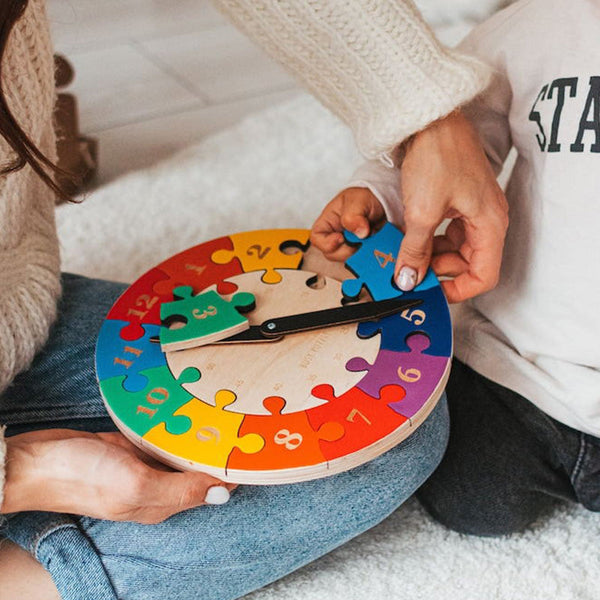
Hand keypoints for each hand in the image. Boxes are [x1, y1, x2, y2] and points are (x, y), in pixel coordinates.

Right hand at [2, 429, 235, 523]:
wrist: (40, 460)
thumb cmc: (85, 476)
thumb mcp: (136, 487)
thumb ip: (180, 490)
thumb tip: (222, 494)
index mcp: (165, 502)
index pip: (211, 487)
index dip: (233, 469)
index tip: (254, 446)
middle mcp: (160, 484)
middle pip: (200, 467)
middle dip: (222, 448)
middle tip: (246, 418)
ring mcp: (146, 463)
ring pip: (184, 448)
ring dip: (202, 433)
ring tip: (229, 408)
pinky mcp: (134, 445)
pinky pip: (165, 434)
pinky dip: (179, 423)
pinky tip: (194, 407)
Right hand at [310, 187, 385, 260]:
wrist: (382, 202)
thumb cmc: (364, 196)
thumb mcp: (358, 201)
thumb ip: (354, 216)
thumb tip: (360, 232)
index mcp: (328, 223)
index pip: (317, 238)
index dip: (327, 243)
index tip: (341, 238)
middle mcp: (336, 236)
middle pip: (333, 254)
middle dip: (347, 250)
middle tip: (360, 241)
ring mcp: (349, 245)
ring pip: (349, 258)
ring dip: (361, 252)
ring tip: (371, 237)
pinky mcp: (362, 250)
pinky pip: (364, 258)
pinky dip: (371, 253)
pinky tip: (377, 242)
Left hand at [396, 110, 508, 302]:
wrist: (429, 118)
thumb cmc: (436, 156)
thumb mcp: (422, 213)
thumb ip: (415, 251)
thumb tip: (408, 279)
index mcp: (489, 224)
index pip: (484, 275)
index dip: (458, 289)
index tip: (433, 293)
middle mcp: (487, 219)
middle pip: (469, 264)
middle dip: (441, 272)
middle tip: (412, 274)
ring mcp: (473, 210)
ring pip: (456, 249)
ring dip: (433, 257)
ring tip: (407, 257)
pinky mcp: (458, 202)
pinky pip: (448, 233)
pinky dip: (430, 241)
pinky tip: (411, 241)